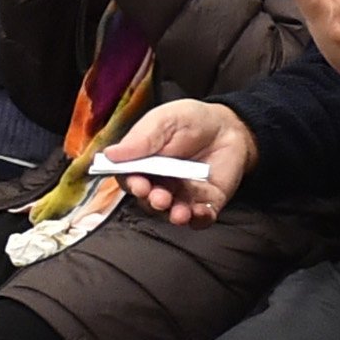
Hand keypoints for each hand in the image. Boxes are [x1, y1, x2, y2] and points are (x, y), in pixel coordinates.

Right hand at [93, 99, 256, 225]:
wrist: (229, 126)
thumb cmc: (191, 120)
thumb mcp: (164, 120)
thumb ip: (141, 138)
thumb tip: (110, 154)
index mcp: (144, 165)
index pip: (130, 180)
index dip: (132, 185)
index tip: (138, 184)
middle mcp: (160, 184)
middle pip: (149, 200)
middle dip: (153, 202)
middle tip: (159, 197)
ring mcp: (183, 196)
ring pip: (172, 213)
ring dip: (174, 215)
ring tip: (179, 212)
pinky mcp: (206, 203)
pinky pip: (200, 218)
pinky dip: (199, 219)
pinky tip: (200, 212)